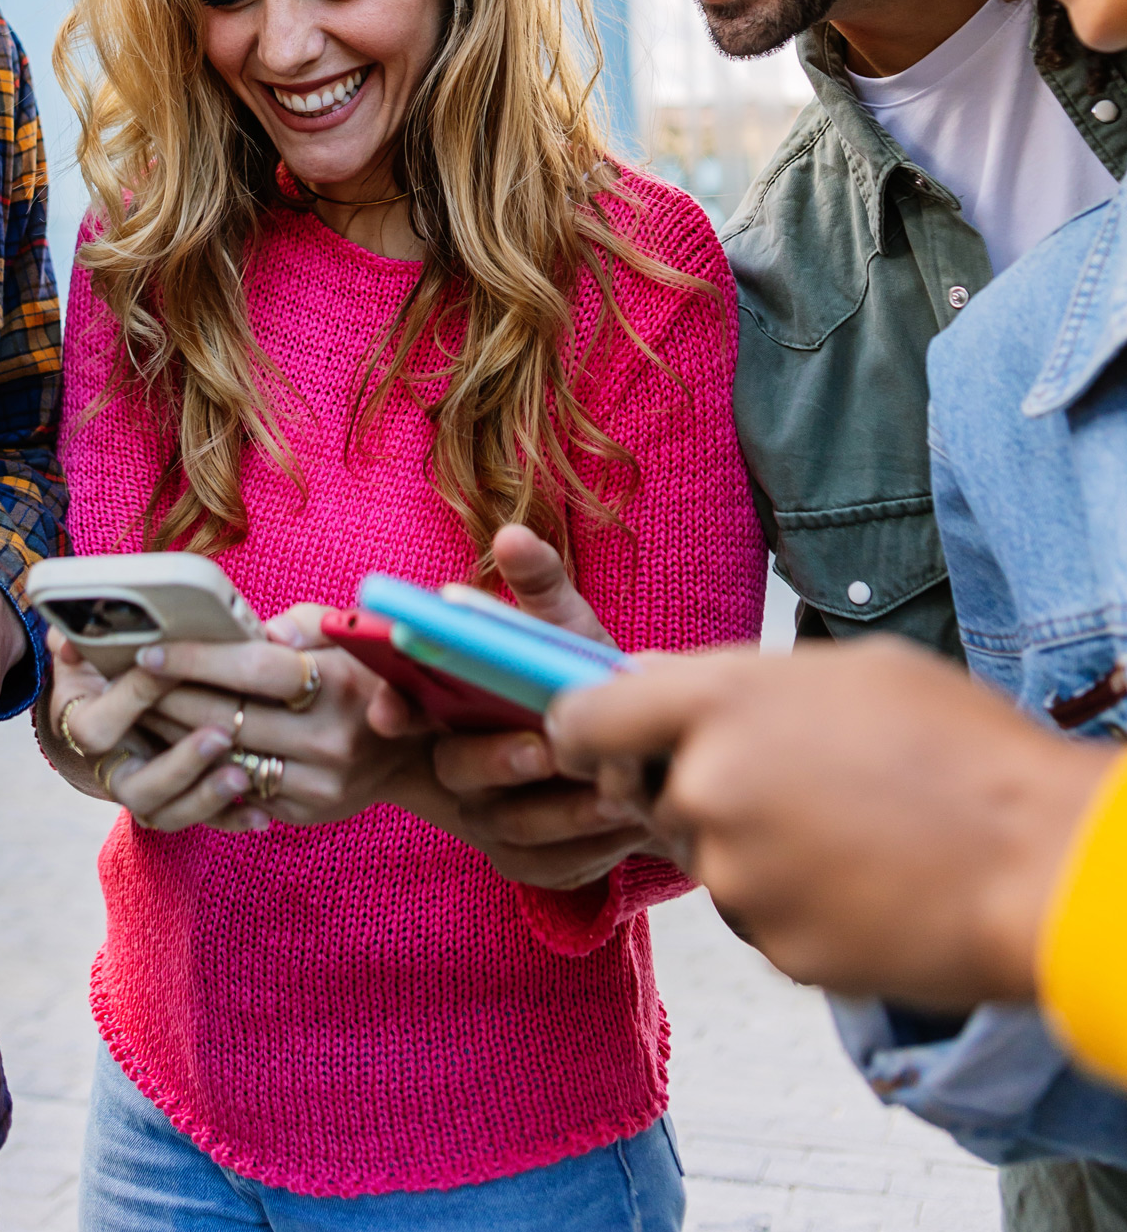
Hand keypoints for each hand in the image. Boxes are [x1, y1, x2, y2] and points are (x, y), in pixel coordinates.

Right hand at [41, 625, 259, 831]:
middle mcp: (113, 770)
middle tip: (220, 736)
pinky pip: (204, 824)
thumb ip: (75, 640)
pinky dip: (232, 820)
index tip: (172, 667)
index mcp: (85, 729)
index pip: (100, 726)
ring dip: (207, 798)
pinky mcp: (180, 802)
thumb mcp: (85, 649)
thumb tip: (69, 642)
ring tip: (242, 777)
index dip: (135, 698)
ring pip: (169, 814)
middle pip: (136, 787)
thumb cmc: (106, 666)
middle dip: (180, 764)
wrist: (116, 704)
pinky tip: (262, 814)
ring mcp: (147, 792)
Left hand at [139, 605, 423, 825]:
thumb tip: (257, 629)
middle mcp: (328, 737)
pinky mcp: (304, 812)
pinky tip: (173, 746)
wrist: (409, 755)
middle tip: (127, 681)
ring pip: (225, 758)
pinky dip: (203, 767)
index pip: (253, 669)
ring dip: (175, 736)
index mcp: (338, 683)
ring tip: (139, 712)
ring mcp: (317, 782)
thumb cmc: (364, 677)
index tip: (151, 651)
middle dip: (169, 697)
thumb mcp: (347, 637)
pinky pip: (240, 788)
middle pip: (228, 717)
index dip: (197, 659)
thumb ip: (302, 624)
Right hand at [386, 526, 661, 891]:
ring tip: (614, 789)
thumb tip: (513, 535)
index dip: (393, 708)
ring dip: (561, 810)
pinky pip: (548, 865)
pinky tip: (630, 822)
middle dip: (495, 760)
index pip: (401, 708)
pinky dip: (590, 847)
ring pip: (509, 827)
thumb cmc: (581, 675)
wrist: (636, 746)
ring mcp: (490, 819)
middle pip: (455, 771)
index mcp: (448, 706)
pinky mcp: (528, 861)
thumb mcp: (564, 626)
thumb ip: (541, 584)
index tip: (392, 707)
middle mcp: (456, 765)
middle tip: (545, 747)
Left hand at [546, 636, 1112, 1008]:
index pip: (584, 717)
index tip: (590, 738)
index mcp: (721, 702)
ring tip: (845, 827)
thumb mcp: (847, 671)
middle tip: (778, 780)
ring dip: (752, 846)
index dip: (579, 729)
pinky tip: (862, 877)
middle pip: (649, 793)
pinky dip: (795, 901)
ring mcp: (738, 876)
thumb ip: (736, 680)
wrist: (1039, 864)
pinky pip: (759, 916)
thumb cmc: (957, 747)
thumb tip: (653, 679)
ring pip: (710, 857)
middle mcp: (709, 788)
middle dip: (690, 787)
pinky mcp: (773, 947)